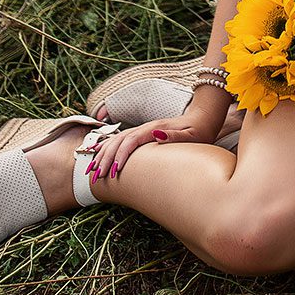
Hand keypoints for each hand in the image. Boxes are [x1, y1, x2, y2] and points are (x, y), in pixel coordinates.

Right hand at [80, 112, 221, 183]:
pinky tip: (99, 156)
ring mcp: (143, 130)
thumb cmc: (199, 130)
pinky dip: (108, 148)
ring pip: (116, 140)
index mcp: (155, 129)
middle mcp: (146, 128)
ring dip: (103, 155)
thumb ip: (175, 136)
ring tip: (91, 170)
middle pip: (118, 141)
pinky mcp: (143, 134)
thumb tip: (156, 136)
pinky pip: (121, 140)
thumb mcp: (192, 135)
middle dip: (105, 159)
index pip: (131, 142)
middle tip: (96, 177)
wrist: (203, 117)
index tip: (114, 172)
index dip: (121, 156)